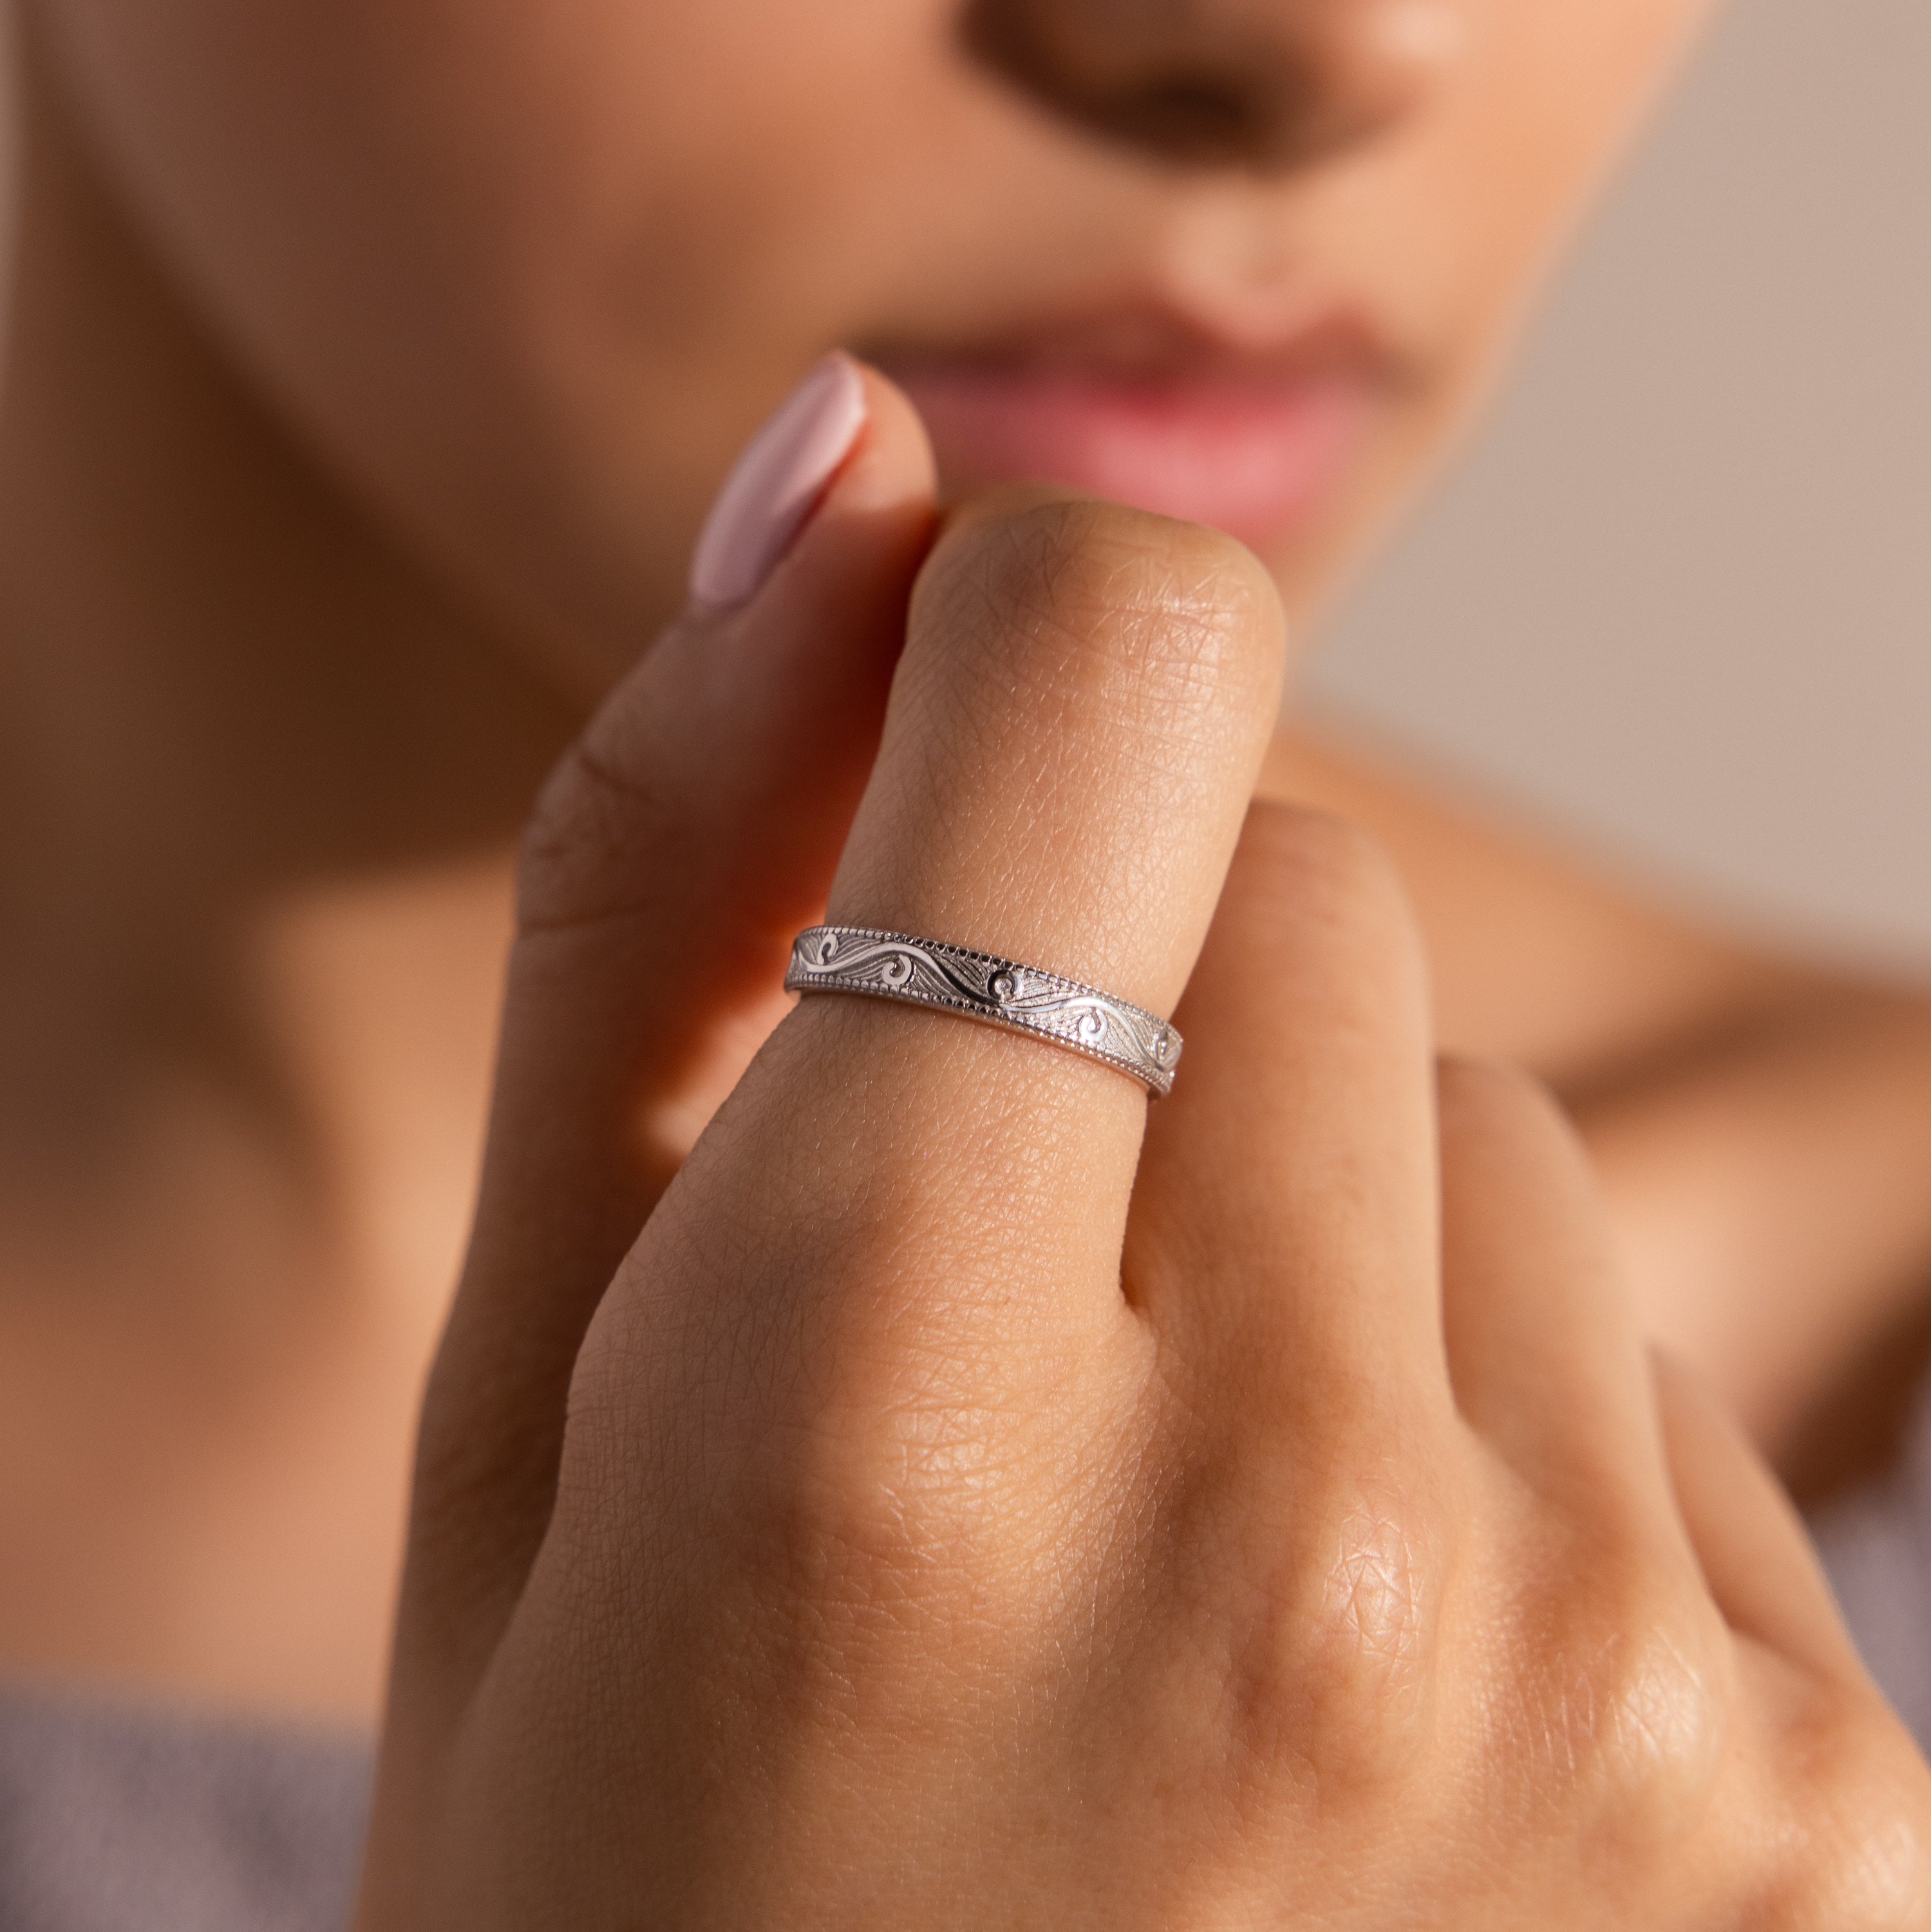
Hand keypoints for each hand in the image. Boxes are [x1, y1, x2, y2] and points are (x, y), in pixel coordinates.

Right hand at [356, 369, 1930, 1927]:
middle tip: (978, 1345)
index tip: (943, 737)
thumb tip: (844, 468)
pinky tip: (1325, 1682)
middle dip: (1129, 1019)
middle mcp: (1305, 1542)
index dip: (1016, 640)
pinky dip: (1477, 1436)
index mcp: (883, 1413)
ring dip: (1308, 1245)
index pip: (1109, 682)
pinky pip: (1643, 1359)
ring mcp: (1620, 1695)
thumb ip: (670, 883)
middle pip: (1306, 897)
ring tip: (1144, 1554)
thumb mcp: (537, 1403)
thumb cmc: (639, 1878)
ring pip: (1482, 1129)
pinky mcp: (1815, 1802)